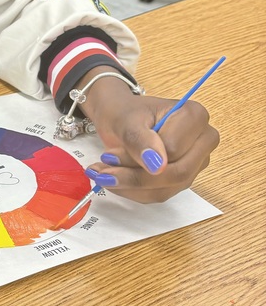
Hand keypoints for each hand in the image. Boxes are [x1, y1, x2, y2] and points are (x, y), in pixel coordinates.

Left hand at [77, 72, 219, 202]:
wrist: (119, 117)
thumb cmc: (124, 112)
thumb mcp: (126, 120)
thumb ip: (140, 140)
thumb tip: (157, 166)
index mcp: (194, 116)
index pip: (173, 150)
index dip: (141, 157)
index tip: (109, 156)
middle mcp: (203, 139)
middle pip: (177, 173)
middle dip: (136, 177)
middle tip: (102, 174)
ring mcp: (196, 161)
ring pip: (168, 188)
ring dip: (131, 186)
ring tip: (103, 175)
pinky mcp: (183, 177)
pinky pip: (161, 193)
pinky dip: (134, 191)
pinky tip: (115, 180)